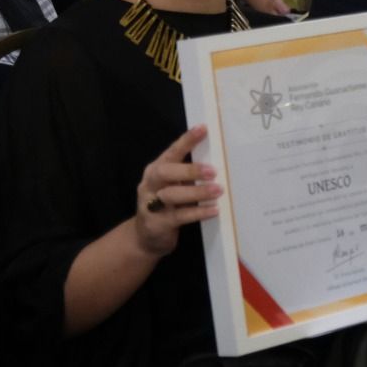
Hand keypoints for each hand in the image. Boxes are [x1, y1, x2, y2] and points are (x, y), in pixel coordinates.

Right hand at [133, 126, 221, 257]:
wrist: (145, 238)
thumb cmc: (167, 205)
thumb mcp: (174, 186)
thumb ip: (189, 175)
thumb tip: (220, 161)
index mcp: (156, 170)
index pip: (172, 152)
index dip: (187, 140)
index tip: (204, 129)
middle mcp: (151, 184)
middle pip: (166, 172)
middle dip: (190, 170)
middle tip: (213, 171)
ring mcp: (151, 204)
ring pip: (172, 195)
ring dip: (197, 192)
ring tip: (218, 190)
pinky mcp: (158, 223)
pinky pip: (179, 216)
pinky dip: (198, 212)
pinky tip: (214, 210)